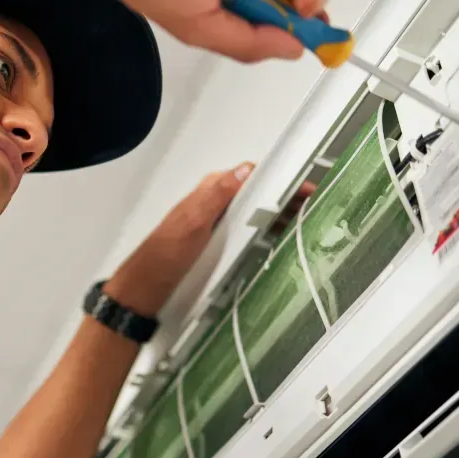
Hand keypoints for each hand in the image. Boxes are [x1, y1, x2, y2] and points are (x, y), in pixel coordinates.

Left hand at [106, 164, 315, 316]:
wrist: (145, 287)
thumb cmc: (165, 256)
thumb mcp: (192, 223)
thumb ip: (217, 195)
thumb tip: (244, 170)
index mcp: (210, 191)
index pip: (252, 175)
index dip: (281, 180)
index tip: (305, 191)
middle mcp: (214, 203)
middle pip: (257, 194)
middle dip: (285, 200)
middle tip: (312, 211)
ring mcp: (215, 223)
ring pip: (254, 213)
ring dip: (278, 217)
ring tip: (302, 226)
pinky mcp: (215, 242)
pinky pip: (246, 231)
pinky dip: (265, 233)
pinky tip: (277, 243)